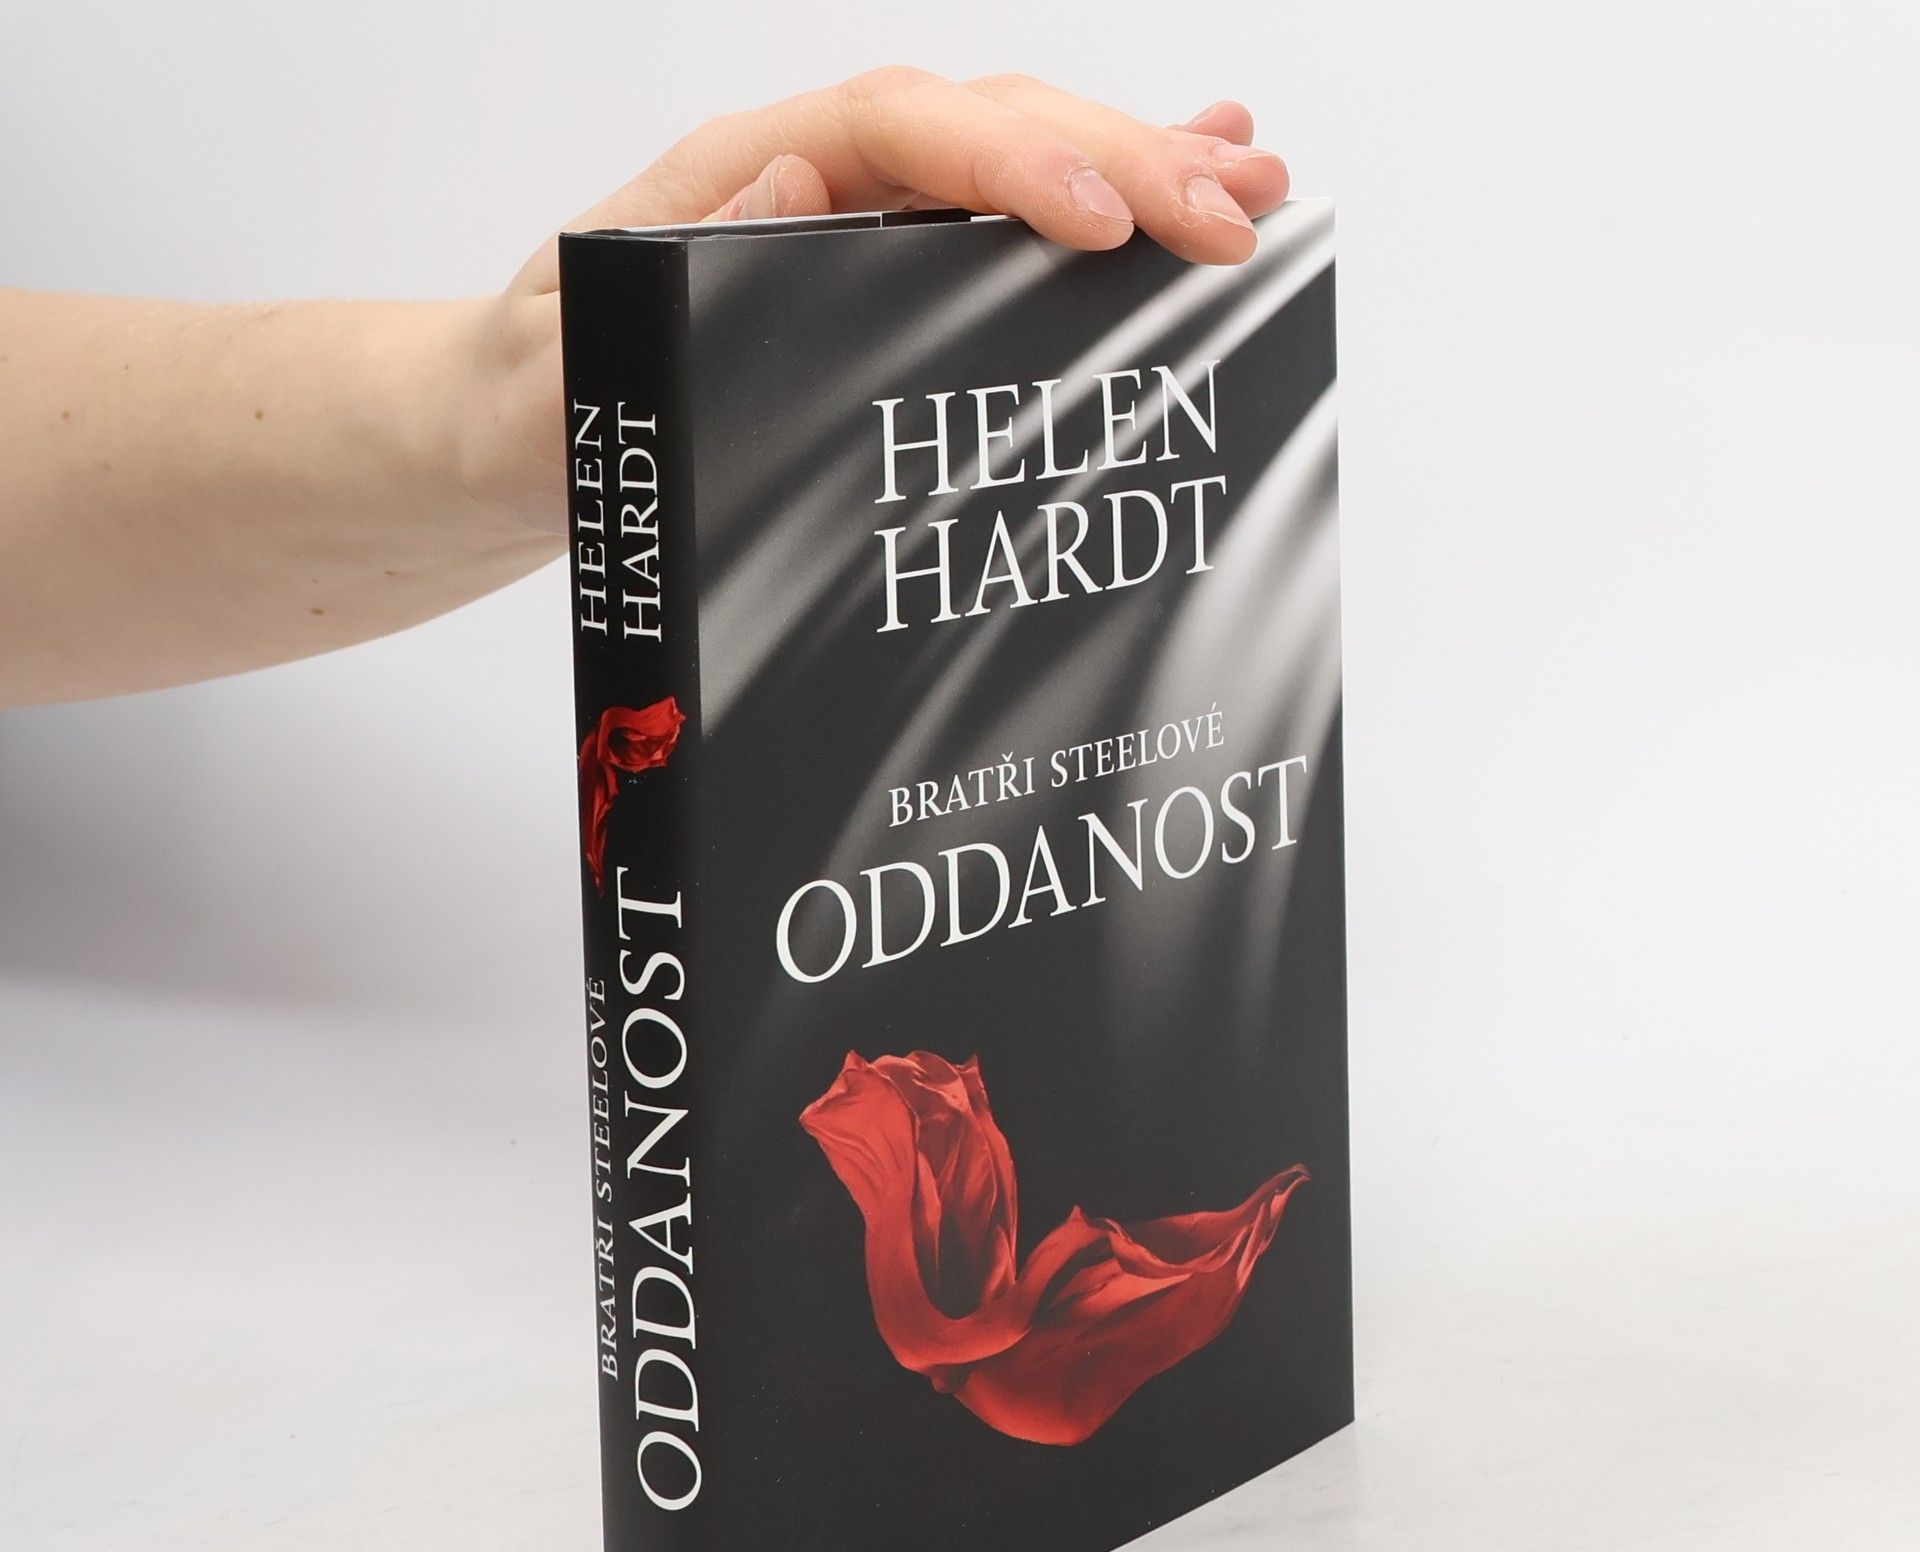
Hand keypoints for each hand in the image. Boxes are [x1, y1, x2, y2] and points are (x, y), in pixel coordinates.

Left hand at [464, 70, 1289, 537]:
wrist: (518, 437)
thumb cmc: (543, 398)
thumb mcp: (566, 346)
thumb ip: (650, 273)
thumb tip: (785, 171)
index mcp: (742, 175)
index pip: (898, 130)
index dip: (1010, 159)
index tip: (1098, 215)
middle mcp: (821, 179)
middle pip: (993, 132)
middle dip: (1122, 163)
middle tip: (1233, 215)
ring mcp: (868, 225)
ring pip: (1024, 167)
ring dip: (1146, 172)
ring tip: (1255, 188)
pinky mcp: (893, 282)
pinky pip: (1010, 232)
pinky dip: (1106, 207)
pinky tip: (1196, 186)